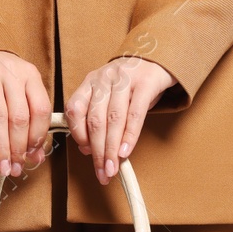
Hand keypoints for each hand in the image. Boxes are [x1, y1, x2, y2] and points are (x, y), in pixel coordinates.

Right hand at [0, 51, 49, 177]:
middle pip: (19, 117)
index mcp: (30, 75)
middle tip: (15, 168)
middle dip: (18, 148)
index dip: (38, 137)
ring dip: (1, 146)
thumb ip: (29, 121)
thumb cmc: (0, 79)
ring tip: (2, 165)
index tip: (32, 156)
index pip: (41, 110)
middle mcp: (11, 71)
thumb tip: (35, 157)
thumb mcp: (19, 92)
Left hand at [65, 57, 175, 183]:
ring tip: (112, 168)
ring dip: (111, 148)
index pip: (75, 109)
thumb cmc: (132, 85)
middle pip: (95, 120)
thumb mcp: (110, 97)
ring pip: (113, 119)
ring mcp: (124, 79)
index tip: (86, 154)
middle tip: (101, 173)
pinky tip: (125, 151)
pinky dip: (130, 135)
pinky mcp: (145, 84)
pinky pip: (135, 113)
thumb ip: (99, 119)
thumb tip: (90, 149)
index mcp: (89, 82)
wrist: (157, 58)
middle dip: (97, 151)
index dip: (78, 134)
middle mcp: (103, 79)